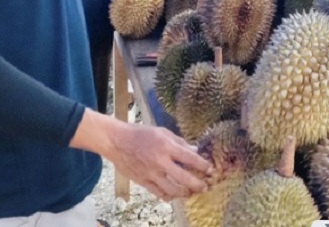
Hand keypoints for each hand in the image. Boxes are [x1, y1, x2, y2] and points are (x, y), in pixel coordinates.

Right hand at [71, 111, 211, 200]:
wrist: (117, 141)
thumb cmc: (141, 133)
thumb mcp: (162, 132)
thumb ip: (180, 142)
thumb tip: (195, 151)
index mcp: (166, 146)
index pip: (190, 158)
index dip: (203, 165)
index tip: (210, 169)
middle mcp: (160, 161)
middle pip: (184, 178)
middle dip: (198, 184)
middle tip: (205, 186)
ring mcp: (151, 173)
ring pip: (172, 190)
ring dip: (185, 193)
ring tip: (191, 192)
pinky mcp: (143, 181)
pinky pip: (159, 193)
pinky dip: (169, 196)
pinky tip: (175, 195)